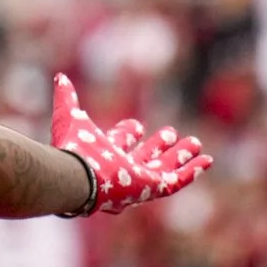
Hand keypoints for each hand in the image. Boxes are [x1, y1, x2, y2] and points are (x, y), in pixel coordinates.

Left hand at [51, 75, 211, 215]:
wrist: (77, 175)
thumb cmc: (73, 149)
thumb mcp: (69, 116)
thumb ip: (66, 97)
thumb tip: (60, 77)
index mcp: (103, 154)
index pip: (118, 145)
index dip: (127, 134)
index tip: (136, 126)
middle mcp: (121, 170)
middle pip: (143, 159)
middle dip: (158, 148)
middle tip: (171, 134)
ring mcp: (137, 181)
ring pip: (163, 169)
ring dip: (180, 158)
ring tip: (196, 144)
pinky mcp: (152, 189)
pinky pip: (175, 182)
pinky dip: (191, 172)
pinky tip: (206, 161)